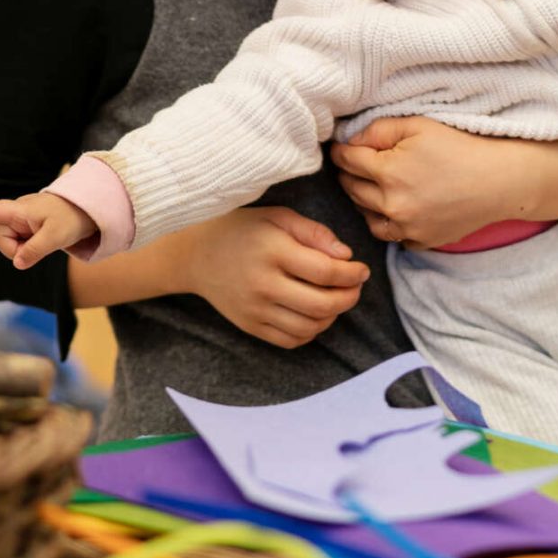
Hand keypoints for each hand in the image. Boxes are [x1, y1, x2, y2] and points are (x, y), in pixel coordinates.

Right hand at [0, 192, 98, 270]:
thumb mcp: (56, 237)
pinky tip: (43, 242)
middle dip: (13, 249)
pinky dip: (28, 248)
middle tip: (37, 249)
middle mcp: (16, 214)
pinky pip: (19, 244)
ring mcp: (21, 221)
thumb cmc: (72, 218)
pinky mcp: (27, 229)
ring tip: (45, 241)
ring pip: (9, 243)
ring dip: (23, 249)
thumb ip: (35, 251)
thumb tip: (17, 264)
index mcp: (20, 210)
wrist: (89, 211)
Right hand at [178, 207, 371, 348]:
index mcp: (272, 251)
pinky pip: (291, 340)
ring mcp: (255, 310)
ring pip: (310, 326)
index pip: (326, 271)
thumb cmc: (243, 230)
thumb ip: (314, 232)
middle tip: (355, 287)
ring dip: (333, 316)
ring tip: (336, 299)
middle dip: (349, 298)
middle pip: (321, 304)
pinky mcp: (250, 326)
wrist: (196, 255)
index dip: (353, 274)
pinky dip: (312, 331)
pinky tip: (315, 314)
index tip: (362, 269)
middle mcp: (263, 284)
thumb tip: (346, 255)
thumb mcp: (278, 217)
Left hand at [330, 116, 557, 247]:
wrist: (500, 182)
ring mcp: (405, 228)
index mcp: (388, 172)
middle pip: (351, 189)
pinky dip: (388, 222)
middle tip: (356, 163)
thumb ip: (378, 130)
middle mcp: (391, 205)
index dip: (341, 151)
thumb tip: (350, 141)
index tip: (342, 147)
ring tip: (374, 186)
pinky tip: (397, 208)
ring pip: (366, 216)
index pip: (346, 161)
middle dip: (349, 174)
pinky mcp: (420, 241)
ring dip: (364, 201)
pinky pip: (391, 235)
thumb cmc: (461, 148)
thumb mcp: (418, 126)